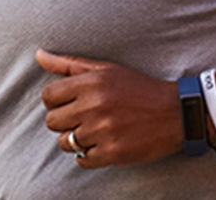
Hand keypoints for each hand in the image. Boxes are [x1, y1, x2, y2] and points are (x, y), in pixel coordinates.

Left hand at [36, 49, 183, 168]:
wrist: (176, 112)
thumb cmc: (137, 88)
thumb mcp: (105, 69)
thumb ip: (69, 64)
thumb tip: (39, 55)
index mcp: (90, 83)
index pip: (48, 96)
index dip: (56, 102)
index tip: (70, 104)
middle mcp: (94, 106)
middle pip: (52, 122)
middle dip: (64, 121)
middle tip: (83, 119)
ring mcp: (103, 131)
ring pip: (65, 143)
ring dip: (77, 140)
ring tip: (95, 132)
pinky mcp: (114, 152)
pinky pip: (82, 160)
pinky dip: (89, 155)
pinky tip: (103, 144)